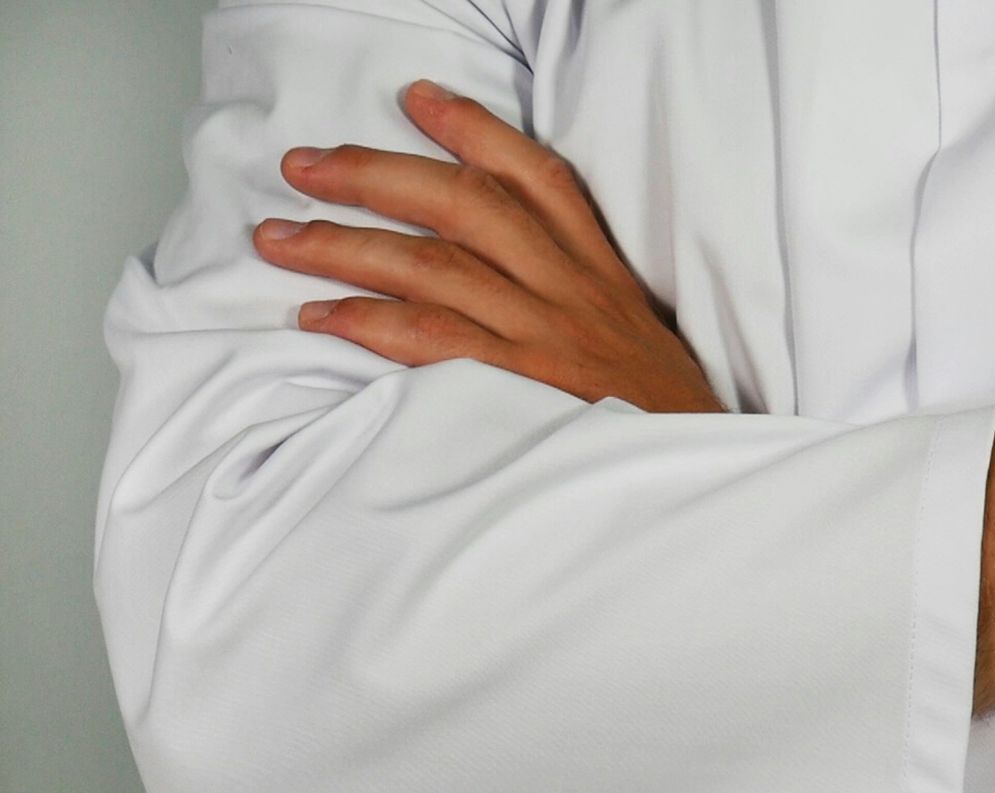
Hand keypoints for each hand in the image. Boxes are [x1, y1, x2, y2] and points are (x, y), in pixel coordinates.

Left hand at [252, 78, 723, 413]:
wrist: (697, 472)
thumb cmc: (659, 415)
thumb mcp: (636, 336)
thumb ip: (579, 296)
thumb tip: (501, 270)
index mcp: (600, 272)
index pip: (538, 178)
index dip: (474, 129)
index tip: (416, 99)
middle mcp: (570, 291)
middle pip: (464, 205)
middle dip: (375, 175)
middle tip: (303, 166)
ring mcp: (544, 337)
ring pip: (432, 266)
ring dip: (344, 245)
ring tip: (278, 237)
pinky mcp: (521, 388)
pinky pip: (432, 342)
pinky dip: (368, 323)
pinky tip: (319, 315)